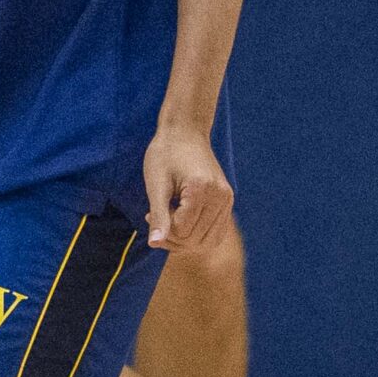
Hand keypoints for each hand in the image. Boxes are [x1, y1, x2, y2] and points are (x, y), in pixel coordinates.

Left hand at [143, 124, 232, 250]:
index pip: (183, 231)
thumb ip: (159, 216)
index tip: (149, 213)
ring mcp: (227, 200)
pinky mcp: (227, 201)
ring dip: (186, 239)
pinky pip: (215, 233)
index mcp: (202, 190)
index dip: (163, 229)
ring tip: (170, 220)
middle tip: (156, 217)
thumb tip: (155, 244)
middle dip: (173, 237)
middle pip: (196, 240)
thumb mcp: (156, 185)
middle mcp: (220, 197)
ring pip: (208, 241)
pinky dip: (198, 235)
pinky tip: (183, 221)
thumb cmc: (166, 155)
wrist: (185, 132)